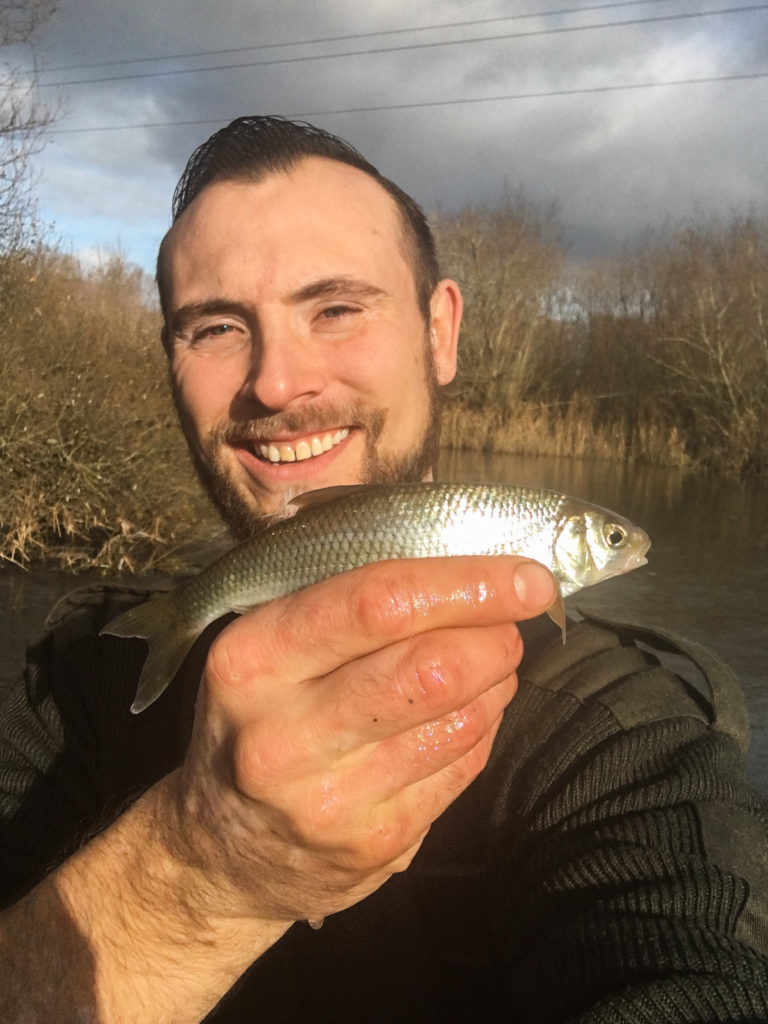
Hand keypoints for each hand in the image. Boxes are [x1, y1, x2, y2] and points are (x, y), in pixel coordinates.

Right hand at [161, 555, 554, 924]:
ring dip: (496, 678)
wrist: (221, 854)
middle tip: (513, 618)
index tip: (523, 575)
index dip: (464, 582)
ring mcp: (331, 799)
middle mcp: (283, 735)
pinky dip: (485, 724)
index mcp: (252, 661)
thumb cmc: (259, 719)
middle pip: (430, 667)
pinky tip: (469, 709)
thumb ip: (347, 605)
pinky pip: (465, 766)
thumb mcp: (266, 649)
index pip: (375, 602)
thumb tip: (468, 569)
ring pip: (460, 719)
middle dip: (495, 633)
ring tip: (488, 660)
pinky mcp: (377, 845)